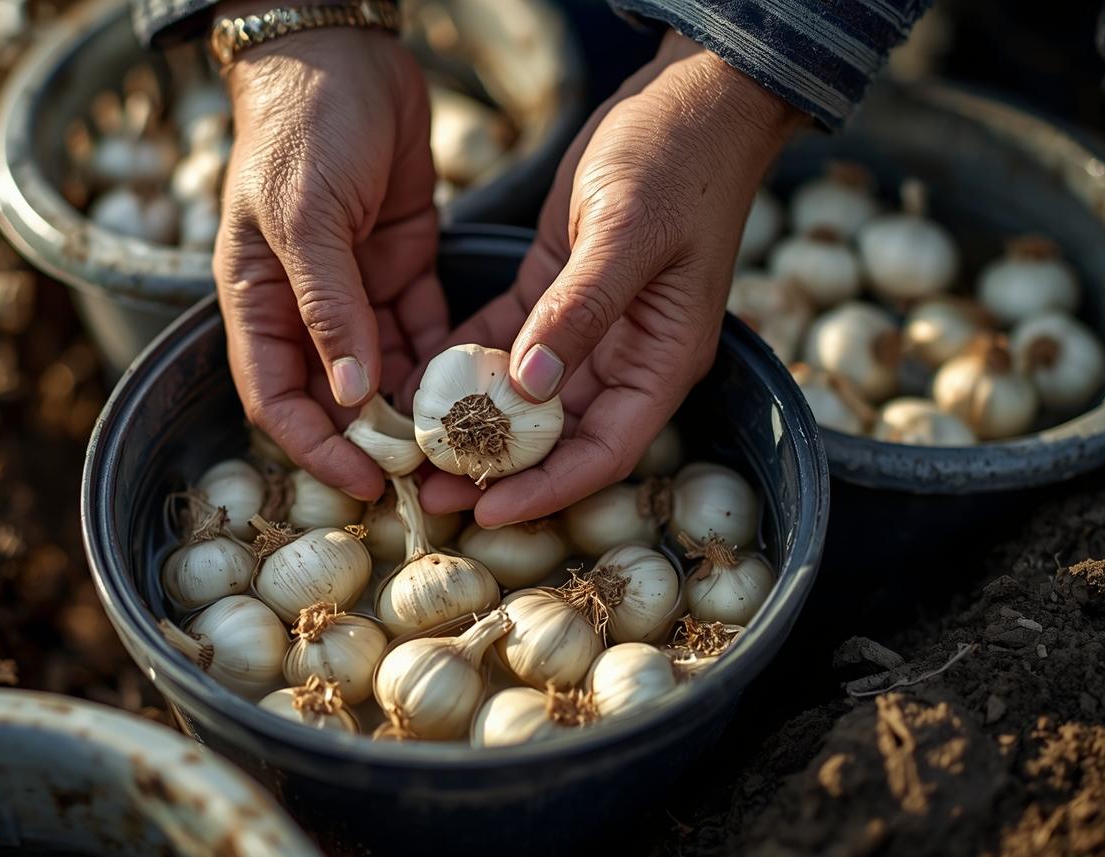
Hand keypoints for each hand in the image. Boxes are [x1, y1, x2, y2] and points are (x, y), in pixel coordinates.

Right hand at [215, 23, 445, 501]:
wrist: (344, 50)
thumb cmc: (303, 128)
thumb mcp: (306, 219)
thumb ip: (327, 307)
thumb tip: (350, 395)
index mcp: (258, 300)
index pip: (277, 400)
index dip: (316, 449)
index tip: (366, 486)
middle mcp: (304, 304)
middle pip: (335, 397)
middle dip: (374, 440)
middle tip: (429, 476)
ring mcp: (356, 286)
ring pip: (384, 370)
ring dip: (417, 407)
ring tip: (462, 444)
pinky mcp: (402, 262)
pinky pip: (424, 329)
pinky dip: (444, 360)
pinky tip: (478, 389)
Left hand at [418, 32, 805, 524]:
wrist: (691, 95)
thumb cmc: (677, 159)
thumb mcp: (626, 233)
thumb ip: (580, 310)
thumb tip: (529, 384)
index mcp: (662, 358)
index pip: (604, 450)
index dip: (547, 488)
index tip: (487, 512)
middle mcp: (627, 356)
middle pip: (560, 438)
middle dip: (497, 469)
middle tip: (428, 491)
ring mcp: (591, 327)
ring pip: (527, 398)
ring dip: (474, 425)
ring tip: (413, 450)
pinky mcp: (557, 290)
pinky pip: (507, 343)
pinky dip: (468, 365)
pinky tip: (420, 382)